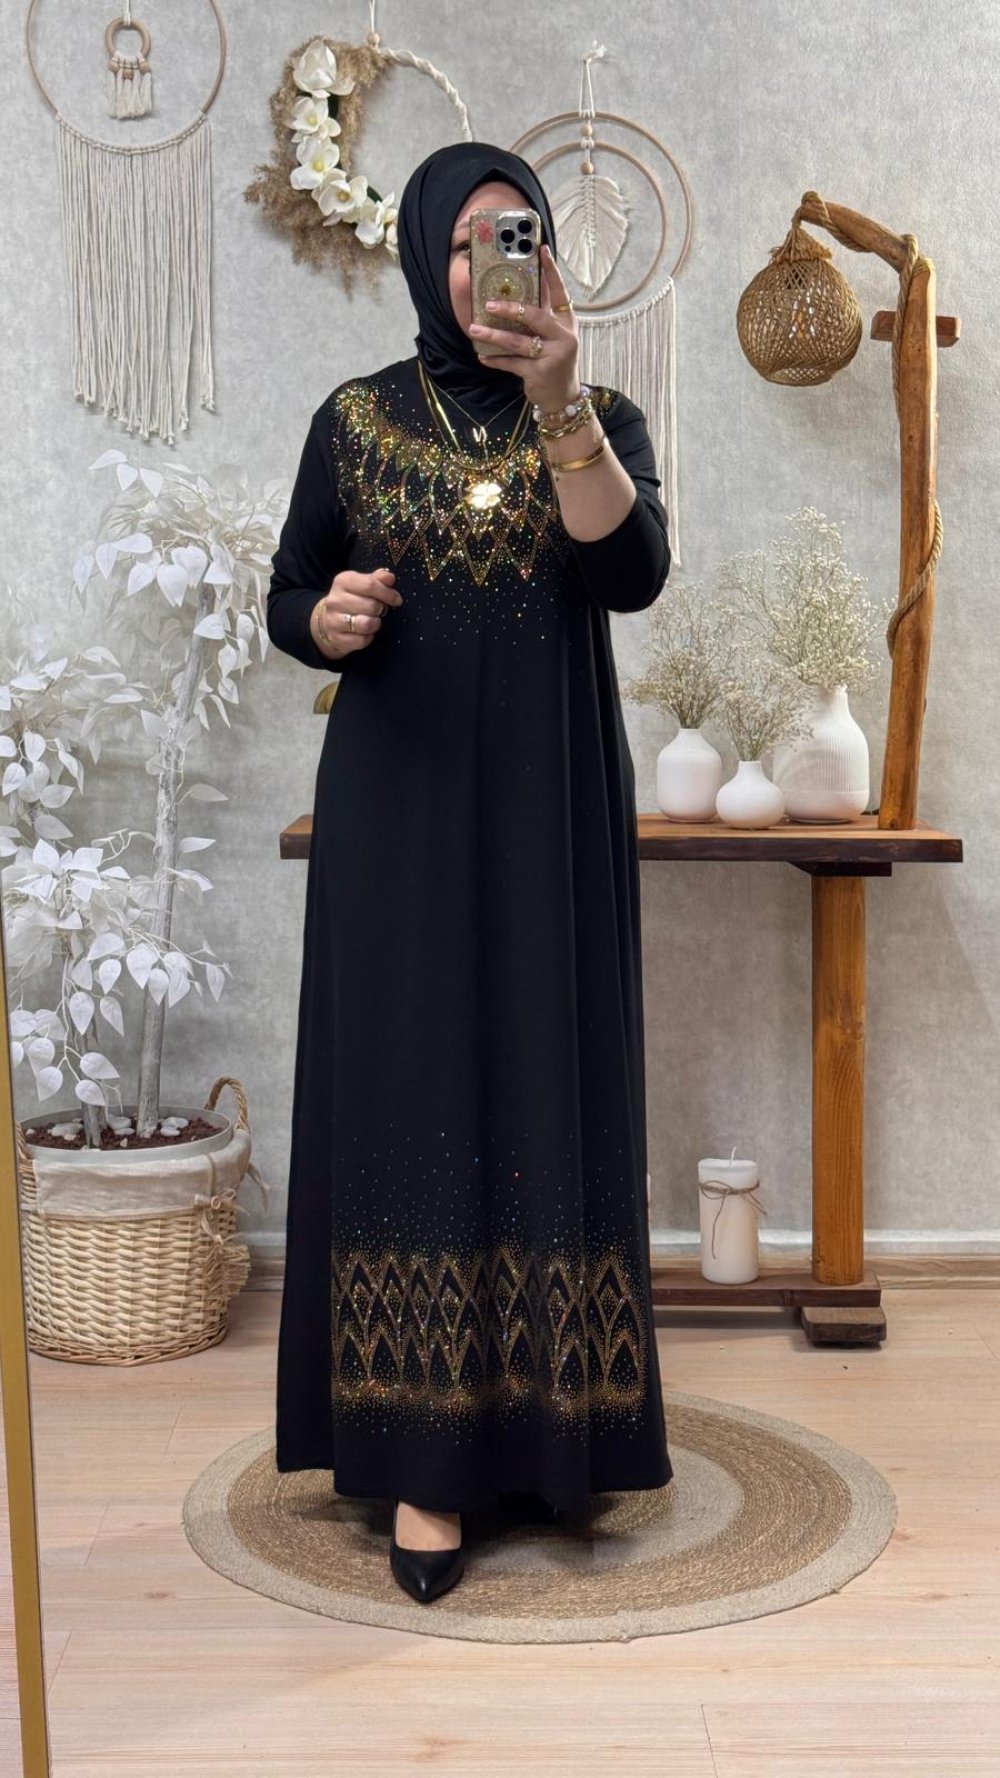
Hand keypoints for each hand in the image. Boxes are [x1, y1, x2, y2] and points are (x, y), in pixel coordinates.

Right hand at [311, 566, 401, 659]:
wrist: (327, 621)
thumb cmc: (351, 600)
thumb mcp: (362, 584)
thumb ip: (378, 579)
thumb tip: (389, 578)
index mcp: (343, 581)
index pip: (370, 585)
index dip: (388, 593)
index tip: (396, 599)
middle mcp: (335, 600)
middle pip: (371, 606)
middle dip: (381, 609)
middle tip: (380, 610)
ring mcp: (333, 621)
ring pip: (367, 624)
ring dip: (376, 623)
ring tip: (373, 620)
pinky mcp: (337, 639)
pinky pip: (362, 640)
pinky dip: (368, 637)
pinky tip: (365, 632)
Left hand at [468, 243, 580, 410]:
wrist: (563, 397)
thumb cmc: (555, 362)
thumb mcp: (555, 338)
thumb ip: (542, 318)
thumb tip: (516, 295)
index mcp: (567, 323)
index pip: (559, 292)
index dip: (551, 271)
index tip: (541, 250)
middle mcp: (563, 337)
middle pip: (535, 316)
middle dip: (510, 308)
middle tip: (489, 303)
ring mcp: (552, 356)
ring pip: (518, 341)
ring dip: (494, 335)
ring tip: (474, 329)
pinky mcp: (538, 374)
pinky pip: (511, 362)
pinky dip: (495, 359)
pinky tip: (482, 355)